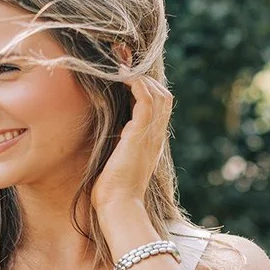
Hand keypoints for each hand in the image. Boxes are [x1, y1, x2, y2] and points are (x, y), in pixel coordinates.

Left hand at [95, 72, 170, 227]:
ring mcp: (151, 135)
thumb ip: (117, 146)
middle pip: (163, 96)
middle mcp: (155, 136)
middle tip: (125, 65)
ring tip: (123, 68)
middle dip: (146, 77)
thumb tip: (106, 135)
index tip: (127, 76)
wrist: (118, 204)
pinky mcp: (141, 134)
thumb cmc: (112, 189)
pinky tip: (123, 77)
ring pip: (159, 95)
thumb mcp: (116, 161)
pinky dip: (138, 86)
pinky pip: (147, 101)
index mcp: (151, 142)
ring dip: (141, 78)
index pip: (158, 107)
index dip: (146, 88)